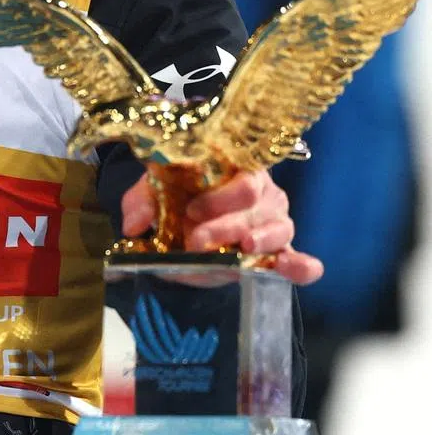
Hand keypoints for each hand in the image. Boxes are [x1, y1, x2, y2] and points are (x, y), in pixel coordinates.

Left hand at [121, 169, 324, 285]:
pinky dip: (301, 266)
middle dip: (227, 223)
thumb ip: (141, 203)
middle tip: (197, 240)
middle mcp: (259, 190)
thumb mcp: (150, 194)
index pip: (240, 174)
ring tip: (244, 248)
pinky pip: (299, 259)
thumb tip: (133, 225)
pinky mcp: (277, 252)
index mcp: (232, 166)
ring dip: (261, 240)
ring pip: (279, 226)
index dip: (219, 194)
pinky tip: (296, 268)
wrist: (179, 226)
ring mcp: (272, 220)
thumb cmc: (171, 198)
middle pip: (257, 202)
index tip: (190, 209)